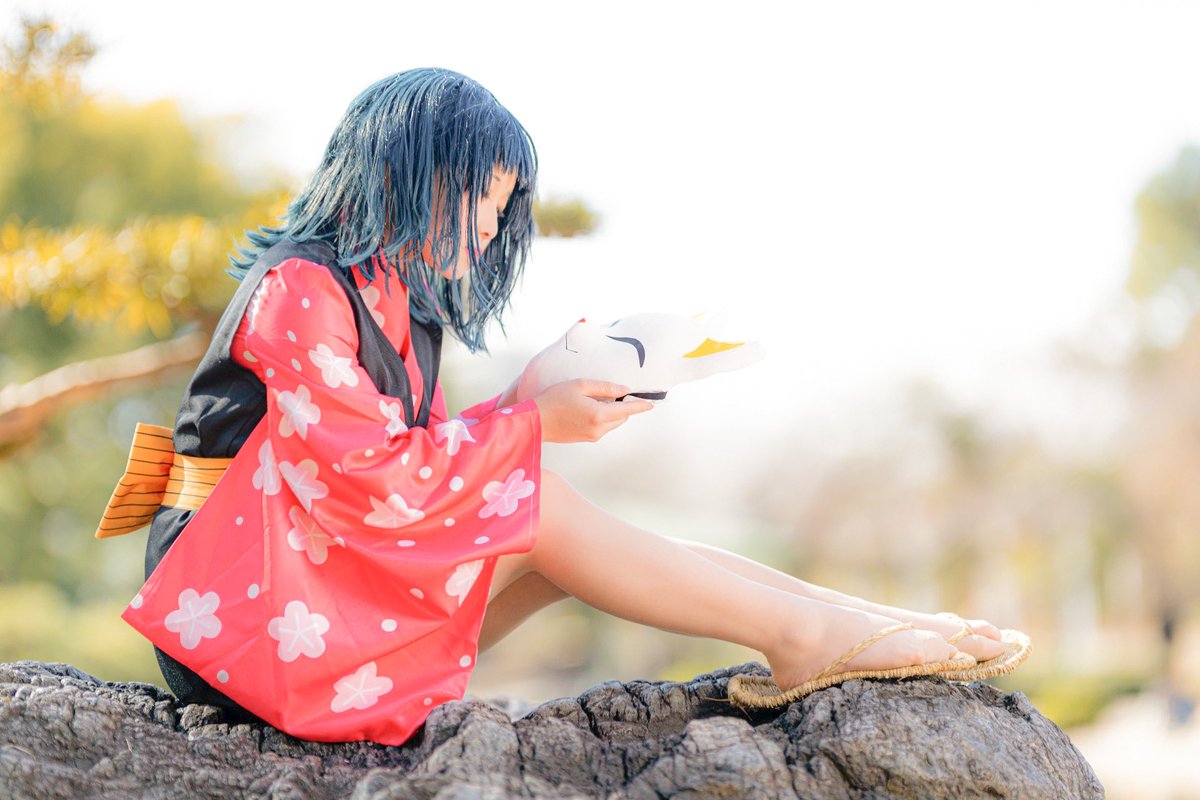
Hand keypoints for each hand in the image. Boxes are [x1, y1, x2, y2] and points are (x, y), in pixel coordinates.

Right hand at [533, 380, 653, 442]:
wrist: (535, 421)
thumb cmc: (554, 400)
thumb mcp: (580, 386)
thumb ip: (605, 388)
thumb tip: (623, 390)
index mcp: (599, 414)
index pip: (627, 409)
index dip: (640, 406)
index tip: (651, 403)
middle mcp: (598, 429)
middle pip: (621, 417)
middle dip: (621, 406)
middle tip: (610, 392)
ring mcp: (592, 436)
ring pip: (612, 423)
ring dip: (610, 412)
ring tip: (592, 400)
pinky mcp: (585, 439)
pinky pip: (601, 427)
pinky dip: (601, 418)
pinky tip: (585, 409)